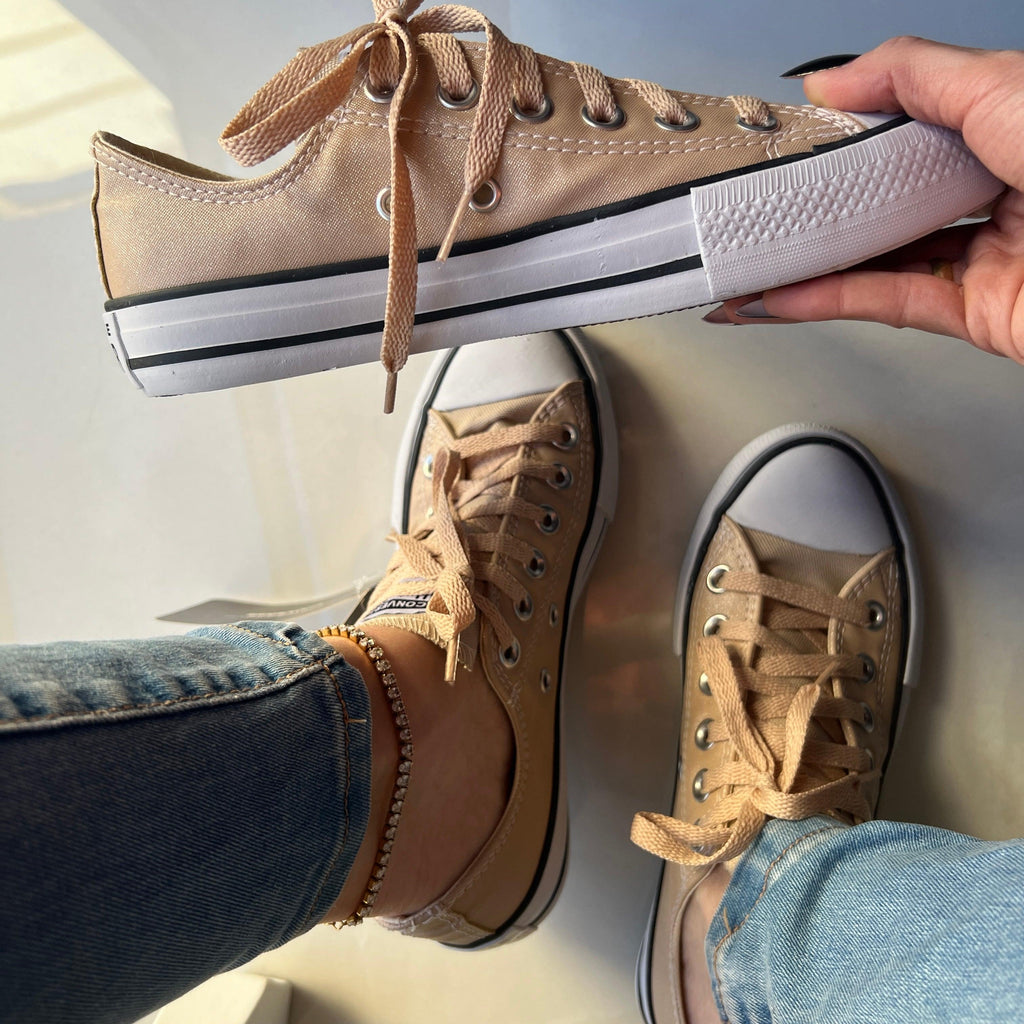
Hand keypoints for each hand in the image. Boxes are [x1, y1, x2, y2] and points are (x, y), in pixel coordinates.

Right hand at [709, 37, 1023, 361]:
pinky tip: (779, 298)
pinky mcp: (980, 315)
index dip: (848, 137)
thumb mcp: (1002, 84)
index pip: (912, 130)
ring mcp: (991, 256)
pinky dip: (831, 302)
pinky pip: (893, 303)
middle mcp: (1001, 191)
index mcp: (1012, 127)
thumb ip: (911, 77)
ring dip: (810, 266)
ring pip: (883, 259)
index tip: (791, 144)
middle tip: (758, 211)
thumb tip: (833, 78)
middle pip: (890, 201)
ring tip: (747, 265)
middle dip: (818, 208)